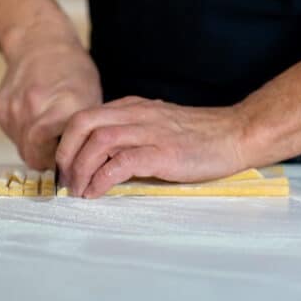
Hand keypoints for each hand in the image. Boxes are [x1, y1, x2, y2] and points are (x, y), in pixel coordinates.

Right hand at [0, 26, 101, 169]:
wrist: (39, 41)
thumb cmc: (72, 69)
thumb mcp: (92, 97)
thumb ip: (85, 131)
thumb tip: (85, 162)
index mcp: (65, 106)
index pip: (62, 156)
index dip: (68, 164)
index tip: (75, 165)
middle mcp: (36, 108)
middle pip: (37, 158)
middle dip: (50, 160)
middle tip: (63, 152)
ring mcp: (13, 109)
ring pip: (23, 149)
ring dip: (36, 148)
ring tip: (51, 131)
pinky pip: (12, 135)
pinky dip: (24, 134)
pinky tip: (36, 118)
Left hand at [51, 97, 249, 197]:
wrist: (236, 134)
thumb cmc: (201, 135)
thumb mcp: (159, 124)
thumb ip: (133, 133)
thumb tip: (103, 159)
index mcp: (133, 107)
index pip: (85, 117)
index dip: (67, 142)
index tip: (64, 167)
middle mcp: (137, 114)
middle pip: (82, 123)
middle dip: (66, 153)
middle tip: (66, 180)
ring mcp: (150, 131)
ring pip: (98, 141)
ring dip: (80, 168)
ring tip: (79, 191)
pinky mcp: (163, 152)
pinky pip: (121, 163)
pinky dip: (102, 179)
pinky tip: (98, 192)